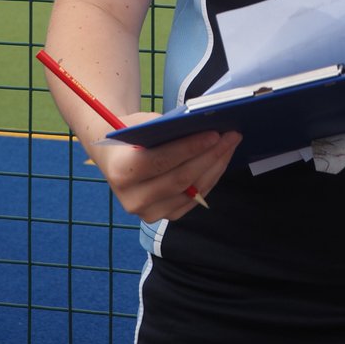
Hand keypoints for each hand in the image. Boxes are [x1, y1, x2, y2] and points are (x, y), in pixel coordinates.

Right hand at [93, 114, 241, 221]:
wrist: (113, 158)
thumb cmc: (130, 135)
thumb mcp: (141, 125)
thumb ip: (167, 131)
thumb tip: (204, 127)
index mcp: (122, 172)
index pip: (161, 161)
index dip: (190, 148)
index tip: (215, 133)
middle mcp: (133, 199)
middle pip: (180, 179)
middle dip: (210, 156)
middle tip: (231, 136)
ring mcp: (149, 213)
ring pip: (192, 191)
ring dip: (216, 166)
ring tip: (231, 144)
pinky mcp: (164, 217)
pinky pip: (194, 199)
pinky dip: (211, 178)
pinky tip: (221, 160)